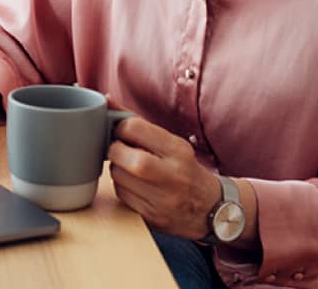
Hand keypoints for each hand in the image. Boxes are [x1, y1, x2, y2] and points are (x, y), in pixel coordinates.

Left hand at [107, 116, 220, 238]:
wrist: (211, 209)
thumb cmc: (184, 168)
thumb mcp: (170, 143)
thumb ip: (137, 122)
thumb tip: (106, 100)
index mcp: (178, 150)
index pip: (134, 128)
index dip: (121, 128)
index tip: (123, 133)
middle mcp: (172, 174)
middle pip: (121, 154)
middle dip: (115, 150)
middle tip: (122, 151)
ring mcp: (163, 198)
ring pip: (117, 175)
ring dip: (117, 169)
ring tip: (130, 169)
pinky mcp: (153, 216)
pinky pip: (121, 195)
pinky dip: (122, 187)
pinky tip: (135, 186)